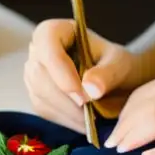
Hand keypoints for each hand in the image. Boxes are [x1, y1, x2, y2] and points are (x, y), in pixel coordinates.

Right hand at [23, 19, 140, 132]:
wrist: (117, 79)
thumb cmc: (117, 64)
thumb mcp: (120, 64)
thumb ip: (107, 74)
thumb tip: (90, 89)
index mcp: (56, 30)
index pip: (47, 46)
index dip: (61, 72)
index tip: (83, 97)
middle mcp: (38, 49)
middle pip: (40, 74)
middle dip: (65, 99)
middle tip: (91, 116)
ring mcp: (34, 72)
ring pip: (39, 94)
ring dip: (66, 113)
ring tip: (92, 122)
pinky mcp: (37, 93)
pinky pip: (43, 109)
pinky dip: (64, 119)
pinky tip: (83, 124)